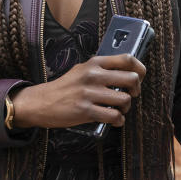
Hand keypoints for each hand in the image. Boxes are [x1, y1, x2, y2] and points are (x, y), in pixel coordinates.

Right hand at [10, 54, 143, 128]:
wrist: (40, 102)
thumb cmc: (65, 87)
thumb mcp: (82, 70)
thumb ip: (102, 69)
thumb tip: (127, 73)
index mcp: (94, 63)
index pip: (127, 59)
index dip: (140, 68)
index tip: (140, 76)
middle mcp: (93, 75)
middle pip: (131, 79)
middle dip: (136, 90)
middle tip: (131, 95)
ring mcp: (89, 93)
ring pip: (125, 99)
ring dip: (126, 108)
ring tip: (119, 109)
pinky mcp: (85, 111)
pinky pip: (114, 116)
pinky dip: (118, 121)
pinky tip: (114, 120)